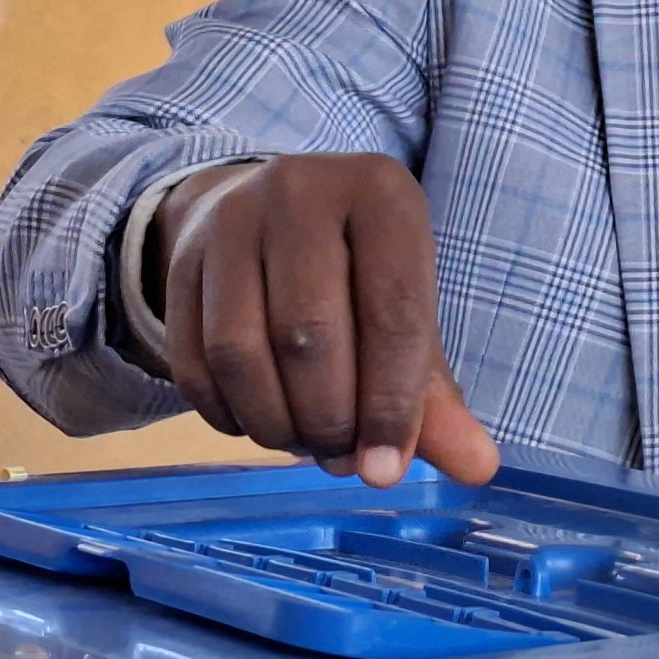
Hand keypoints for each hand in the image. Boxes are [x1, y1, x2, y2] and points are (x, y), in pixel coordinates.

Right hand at [148, 156, 499, 488]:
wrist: (274, 216)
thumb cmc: (359, 274)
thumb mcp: (407, 315)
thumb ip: (436, 396)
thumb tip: (477, 467)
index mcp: (381, 193)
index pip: (391, 310)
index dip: (390, 403)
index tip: (384, 468)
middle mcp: (301, 190)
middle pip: (307, 334)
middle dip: (328, 419)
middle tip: (343, 457)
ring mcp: (231, 220)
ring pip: (239, 351)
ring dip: (273, 423)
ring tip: (303, 442)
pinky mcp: (181, 259)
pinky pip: (192, 360)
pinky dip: (227, 415)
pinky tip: (259, 424)